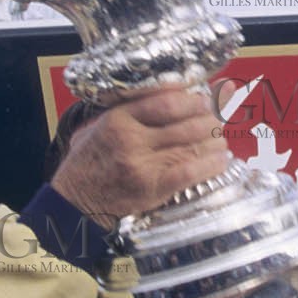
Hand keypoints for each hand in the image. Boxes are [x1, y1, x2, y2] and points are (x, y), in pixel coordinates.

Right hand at [50, 86, 228, 226]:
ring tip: (221, 139)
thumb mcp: (98, 126)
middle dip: (208, 120)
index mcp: (118, 119)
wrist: (75, 203)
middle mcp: (132, 139)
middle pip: (185, 123)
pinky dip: (210, 165)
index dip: (192, 100)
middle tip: (216, 120)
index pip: (166, 102)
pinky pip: (190, 171)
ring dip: (214, 142)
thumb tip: (167, 95)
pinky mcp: (153, 188)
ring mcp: (144, 165)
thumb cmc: (87, 162)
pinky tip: (222, 160)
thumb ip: (126, 111)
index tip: (203, 99)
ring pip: (192, 146)